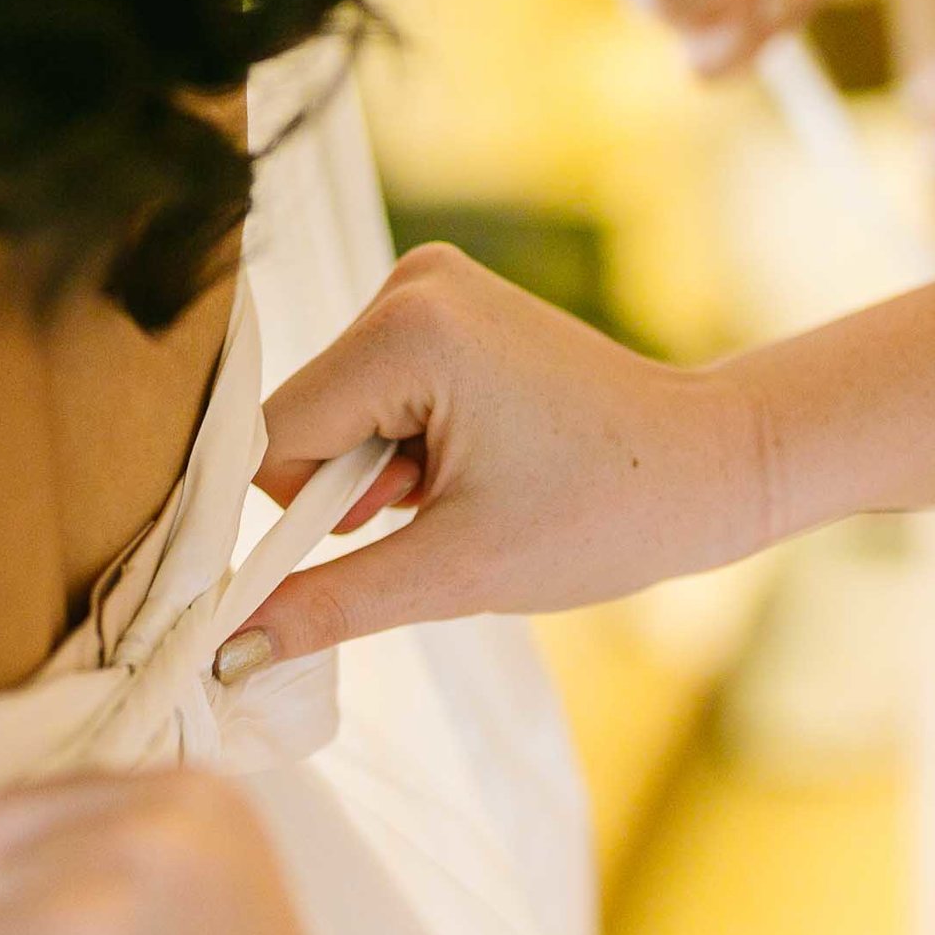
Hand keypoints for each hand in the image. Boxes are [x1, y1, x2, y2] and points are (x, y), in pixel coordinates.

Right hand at [230, 243, 774, 665]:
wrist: (707, 467)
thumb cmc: (603, 516)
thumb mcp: (454, 573)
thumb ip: (328, 602)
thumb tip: (227, 650)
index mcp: (408, 331)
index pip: (273, 441)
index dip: (299, 517)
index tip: (362, 549)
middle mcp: (410, 284)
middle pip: (298, 421)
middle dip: (348, 490)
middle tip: (441, 512)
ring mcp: (427, 284)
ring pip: (330, 411)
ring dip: (376, 472)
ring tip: (464, 487)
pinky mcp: (443, 304)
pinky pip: (367, 391)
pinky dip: (399, 443)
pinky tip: (467, 459)